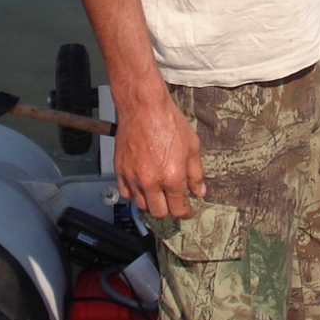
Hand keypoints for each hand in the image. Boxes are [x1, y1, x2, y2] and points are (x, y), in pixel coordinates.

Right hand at [112, 88, 205, 218]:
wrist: (143, 107)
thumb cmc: (169, 122)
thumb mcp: (192, 146)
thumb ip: (196, 173)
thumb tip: (199, 191)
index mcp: (172, 177)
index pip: (178, 209)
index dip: (186, 212)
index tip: (188, 210)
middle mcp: (151, 181)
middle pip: (159, 212)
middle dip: (169, 209)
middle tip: (173, 201)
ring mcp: (133, 177)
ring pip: (142, 204)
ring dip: (151, 202)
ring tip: (158, 192)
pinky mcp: (120, 170)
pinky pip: (126, 193)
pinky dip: (135, 193)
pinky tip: (142, 185)